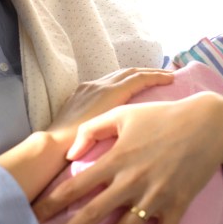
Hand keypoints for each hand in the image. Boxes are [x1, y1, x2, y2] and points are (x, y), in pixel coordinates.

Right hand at [0, 68, 172, 201]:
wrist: (54, 146)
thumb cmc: (63, 149)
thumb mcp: (78, 136)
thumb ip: (92, 133)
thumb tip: (107, 143)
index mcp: (84, 94)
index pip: (112, 83)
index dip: (128, 82)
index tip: (143, 86)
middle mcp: (93, 85)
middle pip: (124, 74)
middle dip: (142, 74)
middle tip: (161, 75)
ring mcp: (103, 87)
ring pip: (133, 73)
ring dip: (151, 74)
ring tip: (168, 76)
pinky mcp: (112, 92)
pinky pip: (139, 79)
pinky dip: (154, 77)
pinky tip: (168, 80)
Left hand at [33, 92, 222, 223]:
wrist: (208, 124)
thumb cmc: (162, 116)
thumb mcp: (123, 113)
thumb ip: (92, 130)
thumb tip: (71, 154)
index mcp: (115, 160)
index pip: (75, 186)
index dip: (52, 203)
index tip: (33, 217)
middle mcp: (131, 182)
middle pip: (92, 213)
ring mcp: (154, 197)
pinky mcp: (176, 206)